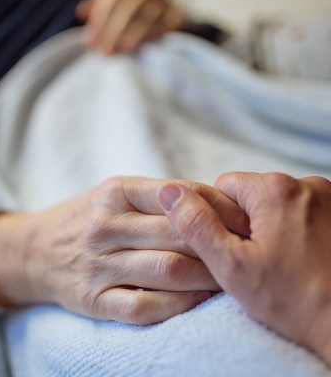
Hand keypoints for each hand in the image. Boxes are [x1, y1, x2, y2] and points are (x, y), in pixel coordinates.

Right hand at [0, 177, 248, 324]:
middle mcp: (105, 226)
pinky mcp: (93, 300)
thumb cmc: (87, 218)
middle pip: (178, 234)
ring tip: (233, 276)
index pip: (177, 195)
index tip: (246, 217)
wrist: (34, 249)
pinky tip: (199, 300)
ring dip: (207, 276)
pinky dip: (179, 305)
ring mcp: (98, 265)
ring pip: (167, 271)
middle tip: (251, 248)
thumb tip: (214, 202)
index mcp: (115, 192)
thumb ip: (158, 197)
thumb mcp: (114, 194)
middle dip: (221, 242)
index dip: (218, 206)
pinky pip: (144, 307)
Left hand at [76, 0, 186, 54]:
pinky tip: (145, 48)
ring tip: (124, 50)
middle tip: (104, 52)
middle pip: (127, 8)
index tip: (90, 42)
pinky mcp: (179, 14)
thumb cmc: (142, 8)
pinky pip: (167, 24)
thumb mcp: (121, 2)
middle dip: (113, 31)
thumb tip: (81, 12)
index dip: (99, 22)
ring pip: (147, 16)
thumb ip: (101, 7)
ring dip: (134, 34)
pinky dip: (155, 35)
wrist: (178, 7)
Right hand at [158, 172, 330, 362]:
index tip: (231, 246)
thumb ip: (196, 225)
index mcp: (274, 189)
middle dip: (246, 222)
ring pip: (277, 204)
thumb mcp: (232, 265)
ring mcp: (329, 198)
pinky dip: (295, 229)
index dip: (218, 217)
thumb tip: (169, 192)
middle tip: (255, 260)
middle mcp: (306, 184)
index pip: (224, 185)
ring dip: (271, 226)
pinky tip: (301, 258)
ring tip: (281, 262)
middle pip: (252, 194)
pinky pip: (302, 212)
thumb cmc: (296, 300)